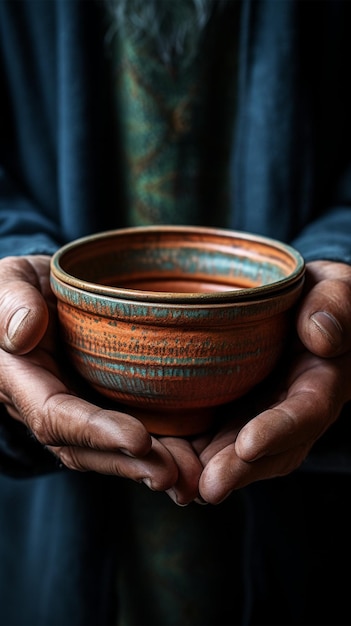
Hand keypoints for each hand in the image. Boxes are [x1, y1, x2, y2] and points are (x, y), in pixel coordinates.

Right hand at [0, 255, 204, 492]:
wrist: (38, 293)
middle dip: (129, 465)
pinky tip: (193, 458)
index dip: (94, 431)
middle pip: (85, 448)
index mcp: (21, 380)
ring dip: (148, 467)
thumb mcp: (8, 281)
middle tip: (175, 476)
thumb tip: (24, 333)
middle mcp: (49, 403)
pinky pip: (127, 431)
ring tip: (192, 479)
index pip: (54, 415)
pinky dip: (159, 449)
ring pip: (108, 450)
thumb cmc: (17, 284)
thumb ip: (12, 302)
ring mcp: (77, 407)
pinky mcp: (101, 402)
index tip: (139, 440)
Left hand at [196, 261, 350, 503]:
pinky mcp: (233, 414)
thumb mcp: (334, 289)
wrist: (297, 309)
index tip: (249, 445)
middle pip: (271, 450)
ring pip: (239, 455)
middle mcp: (291, 411)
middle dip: (238, 470)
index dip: (280, 430)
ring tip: (178, 487)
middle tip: (206, 487)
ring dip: (209, 473)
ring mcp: (260, 416)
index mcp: (321, 382)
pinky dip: (191, 458)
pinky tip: (164, 466)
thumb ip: (335, 307)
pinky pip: (214, 441)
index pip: (306, 412)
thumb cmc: (317, 296)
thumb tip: (320, 337)